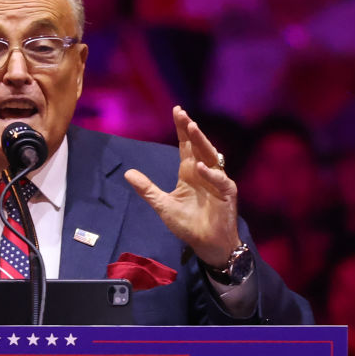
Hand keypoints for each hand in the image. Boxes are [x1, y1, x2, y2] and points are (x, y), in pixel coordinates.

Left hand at [124, 106, 240, 267]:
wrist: (207, 244)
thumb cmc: (188, 224)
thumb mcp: (163, 205)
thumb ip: (147, 189)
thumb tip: (127, 173)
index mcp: (190, 172)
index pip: (186, 145)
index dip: (181, 129)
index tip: (176, 110)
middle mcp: (204, 172)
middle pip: (198, 145)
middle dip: (190, 129)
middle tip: (182, 113)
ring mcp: (217, 181)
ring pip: (210, 156)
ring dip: (201, 142)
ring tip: (191, 127)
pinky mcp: (227, 193)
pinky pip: (219, 180)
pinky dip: (210, 173)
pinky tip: (198, 166)